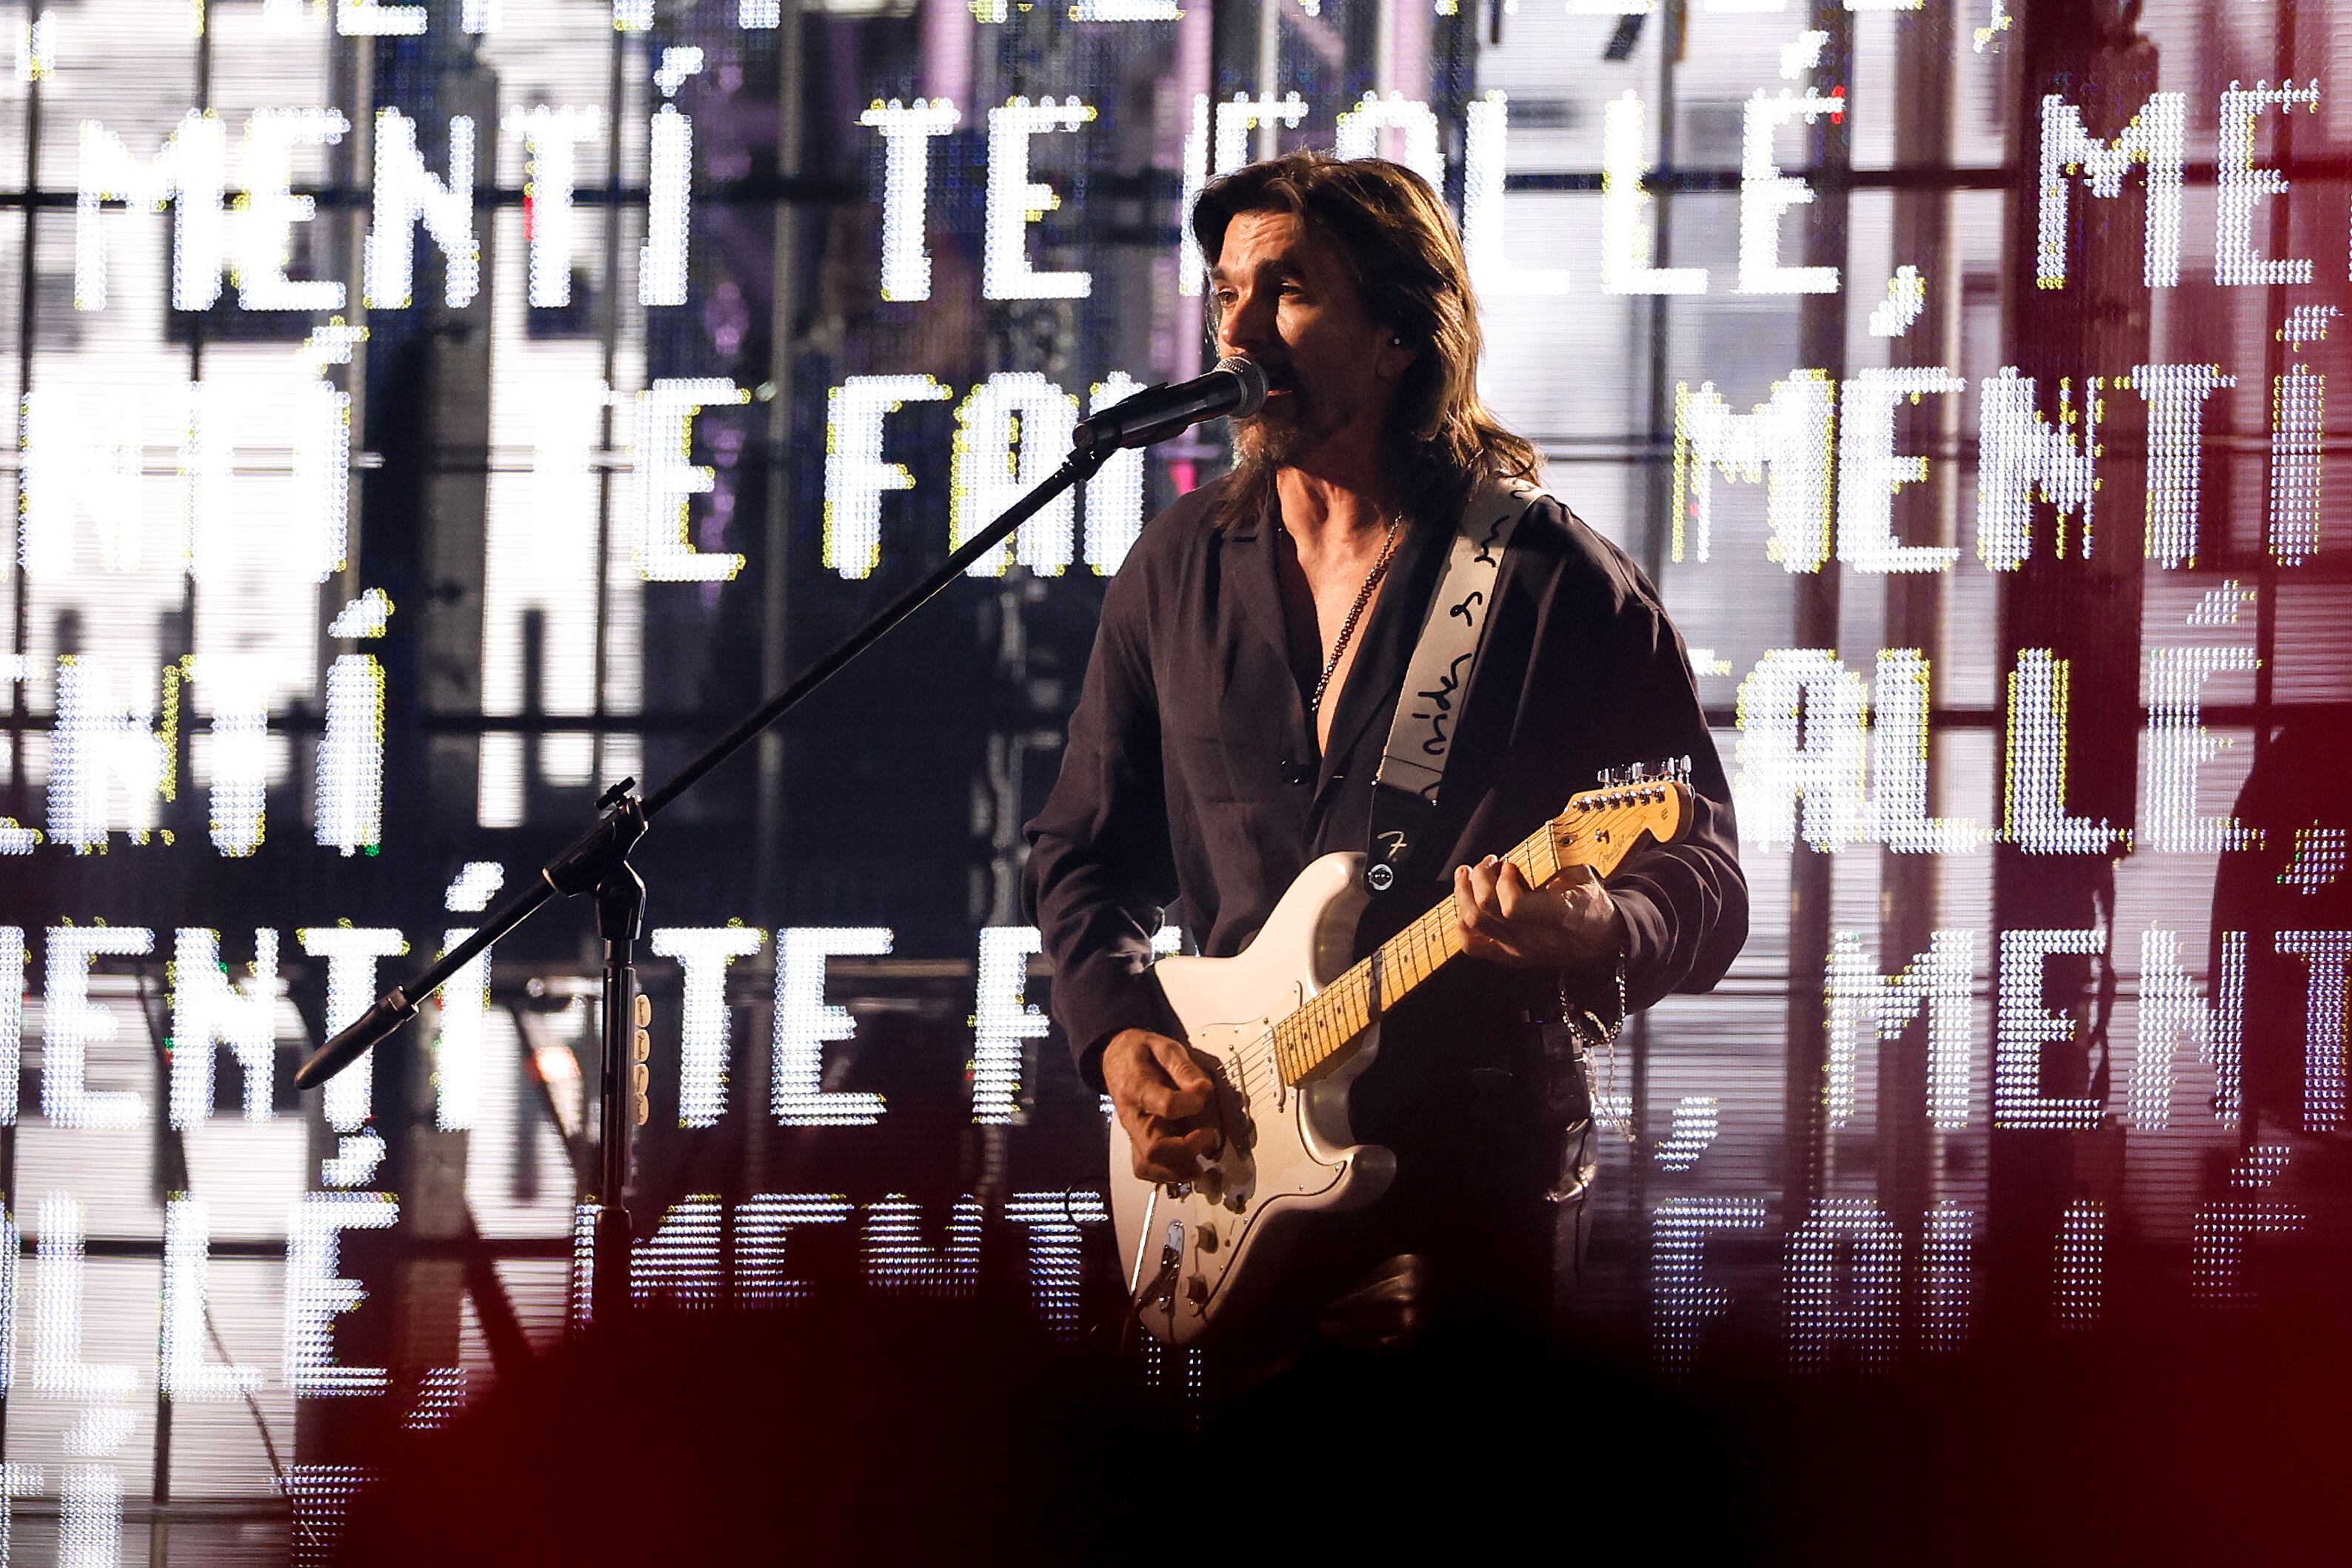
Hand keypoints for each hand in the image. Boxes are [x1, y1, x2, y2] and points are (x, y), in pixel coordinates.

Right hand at [1102, 1028, 1222, 1184]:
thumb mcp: (1164, 1047)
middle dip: (1187, 1149)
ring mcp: (1134, 1132)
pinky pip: (1146, 1168)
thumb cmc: (1142, 1053)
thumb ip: (1184, 1067)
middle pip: (1154, 1148)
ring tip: (1202, 1162)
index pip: (1166, 1105)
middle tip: (1209, 1136)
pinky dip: (1168, 1174)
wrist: (1117, 1058)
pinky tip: (1188, 1166)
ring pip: (1148, 1165)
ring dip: (1178, 1170)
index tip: (1205, 1091)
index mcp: (1138, 1087)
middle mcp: (1133, 1116)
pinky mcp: (1137, 1141)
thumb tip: (1203, 1089)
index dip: (1192, 1103)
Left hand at [1453, 856, 1625, 970]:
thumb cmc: (1591, 903)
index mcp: (1557, 917)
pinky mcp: (1508, 957)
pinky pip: (1472, 945)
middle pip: (1485, 911)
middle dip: (1479, 877)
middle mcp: (1533, 939)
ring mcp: (1518, 951)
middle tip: (1489, 862)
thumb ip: (1555, 864)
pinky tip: (1465, 901)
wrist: (1601, 939)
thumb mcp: (1583, 877)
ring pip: (1473, 924)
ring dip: (1464, 893)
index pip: (1513, 906)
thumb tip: (1523, 851)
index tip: (1510, 864)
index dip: (1504, 880)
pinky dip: (1461, 921)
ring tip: (1468, 873)